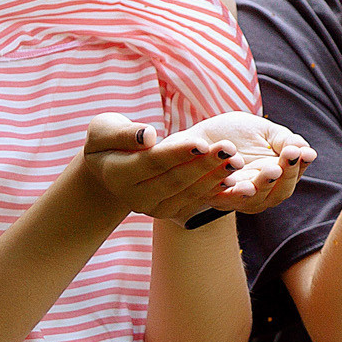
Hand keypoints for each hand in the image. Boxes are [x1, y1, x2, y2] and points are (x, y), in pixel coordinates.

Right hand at [79, 113, 311, 223]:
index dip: (179, 153)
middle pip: (176, 180)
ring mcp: (155, 209)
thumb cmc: (108, 140)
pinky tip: (235, 177)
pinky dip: (216, 189)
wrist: (111, 167)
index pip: (154, 163)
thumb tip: (149, 136)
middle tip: (230, 149)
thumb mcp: (104, 129)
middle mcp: (136, 198)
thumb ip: (123, 132)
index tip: (202, 141)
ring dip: (215, 177)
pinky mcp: (171, 212)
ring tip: (237, 160)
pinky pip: (197, 201)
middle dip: (205, 165)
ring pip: (190, 193)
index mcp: (118, 174)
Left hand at [179, 112, 316, 215]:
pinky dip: (235, 192)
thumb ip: (284, 140)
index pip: (293, 176)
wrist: (196, 137)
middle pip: (279, 193)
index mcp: (275, 176)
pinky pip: (225, 199)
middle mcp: (260, 193)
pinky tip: (242, 181)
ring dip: (264, 185)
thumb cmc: (232, 134)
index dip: (300, 166)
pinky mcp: (214, 197)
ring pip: (255, 200)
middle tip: (289, 155)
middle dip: (286, 174)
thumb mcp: (262, 131)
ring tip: (271, 169)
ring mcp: (237, 198)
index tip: (303, 152)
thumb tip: (306, 150)